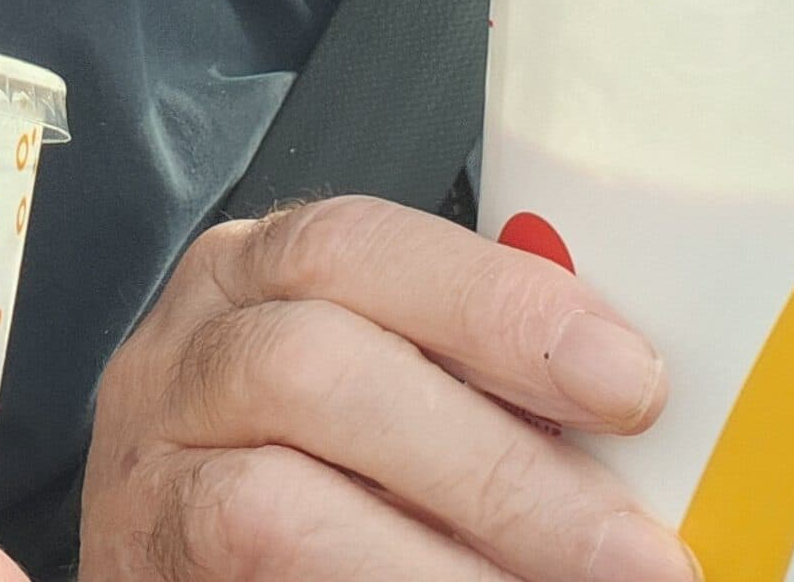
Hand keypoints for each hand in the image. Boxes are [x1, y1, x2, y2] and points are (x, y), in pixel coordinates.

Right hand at [80, 197, 698, 581]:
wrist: (212, 557)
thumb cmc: (323, 473)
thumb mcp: (389, 394)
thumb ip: (474, 386)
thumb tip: (649, 431)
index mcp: (249, 274)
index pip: (352, 245)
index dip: (494, 303)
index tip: (630, 379)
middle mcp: (182, 356)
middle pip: (315, 367)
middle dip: (496, 466)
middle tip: (636, 553)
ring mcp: (152, 472)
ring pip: (273, 502)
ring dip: (442, 564)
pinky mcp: (145, 572)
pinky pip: (260, 576)